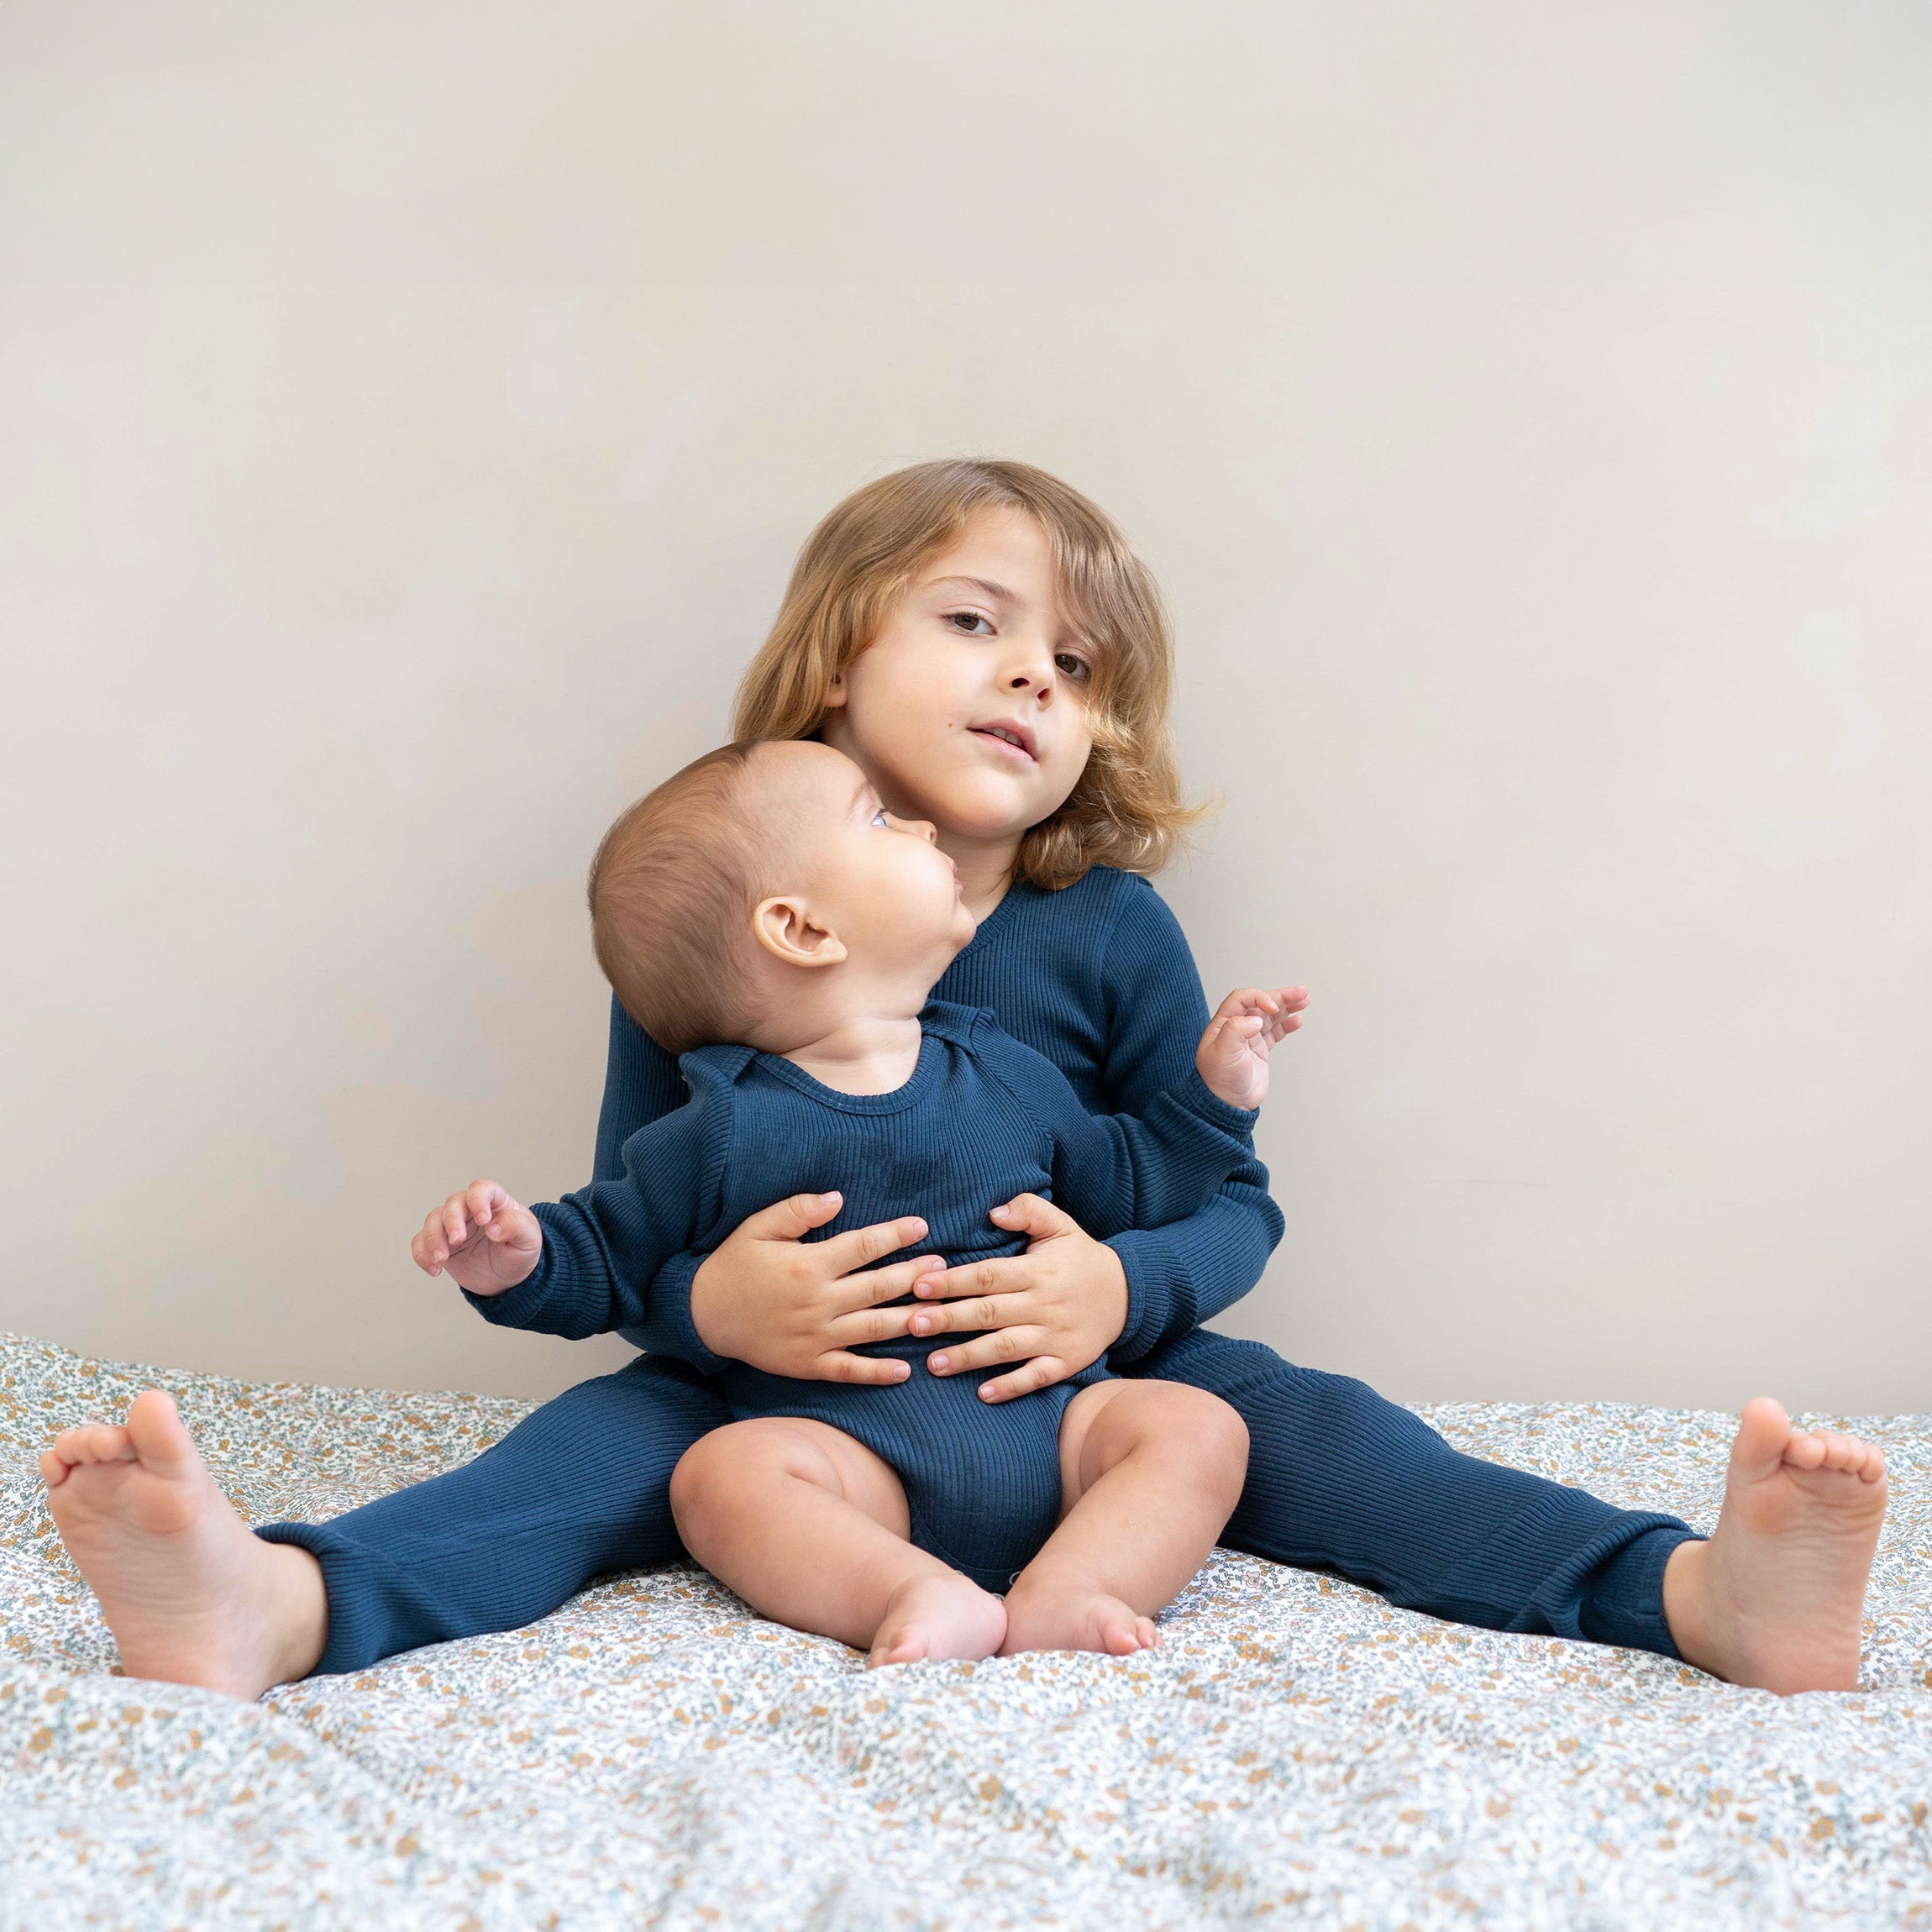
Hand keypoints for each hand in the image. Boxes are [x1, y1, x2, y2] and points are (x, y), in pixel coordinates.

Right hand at [411, 1180, 542, 1297]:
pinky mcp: (440, 1244)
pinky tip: (434, 1269)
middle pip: (453, 1204)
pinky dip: (422, 1254)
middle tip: (457, 1240)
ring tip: (441, 1260)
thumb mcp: (528, 1239)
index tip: (483, 1220)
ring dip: (432, 1239)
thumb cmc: (520, 1252)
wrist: (507, 1279)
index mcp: (495, 1203)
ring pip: (433, 1220)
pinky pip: (421, 1242)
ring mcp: (453, 1226)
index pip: (481, 1189)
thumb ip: (515, 1227)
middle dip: (452, 1221)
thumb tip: (494, 1228)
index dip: (479, 1200)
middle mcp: (470, 1210)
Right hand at [688, 1191, 942, 1384]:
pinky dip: (878, 1372)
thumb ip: (798, 1210)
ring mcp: (815, 1337)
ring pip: (873, 1328)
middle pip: (879, 1287)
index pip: (863, 1246)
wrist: (702, 1315)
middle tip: (944, 1269)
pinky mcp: (808, 1365)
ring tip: (940, 1311)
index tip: (922, 1226)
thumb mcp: (758, 1227)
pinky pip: (849, 1370)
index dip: (896, 1235)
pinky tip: (906, 1370)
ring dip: (910, 1319)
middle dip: (915, 1276)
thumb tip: (838, 1197)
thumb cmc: (734, 1265)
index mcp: (809, 1265)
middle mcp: (818, 1302)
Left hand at [905, 1193, 1127, 1402]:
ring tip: (933, 1364)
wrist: (1128, 1294)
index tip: (919, 1285)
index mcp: (1036, 1271)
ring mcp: (1054, 1336)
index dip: (952, 1281)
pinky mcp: (1065, 1361)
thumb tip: (994, 1210)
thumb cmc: (1081, 1257)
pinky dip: (1012, 1385)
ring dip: (969, 1356)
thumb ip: (1028, 1210)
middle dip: (949, 1319)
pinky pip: (1037, 1377)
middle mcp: (1043, 1304)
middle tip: (912, 1324)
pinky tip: (984, 1394)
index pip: (987, 1275)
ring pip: (1006, 1348)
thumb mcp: (1060, 1225)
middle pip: (989, 1313)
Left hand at [1196, 984, 1307, 1109]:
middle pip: (1260, 1004)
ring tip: (1304, 999)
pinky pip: (1275, 1032)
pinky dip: (1287, 1025)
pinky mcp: (1260, 1050)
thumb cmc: (1219, 1081)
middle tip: (1301, 992)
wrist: (1228, 1104)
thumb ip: (1236, 1031)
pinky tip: (1297, 1019)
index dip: (1259, 998)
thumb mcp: (1222, 1053)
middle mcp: (1237, 1028)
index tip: (1272, 1008)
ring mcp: (1250, 1039)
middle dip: (1280, 997)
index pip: (1242, 999)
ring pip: (1271, 1016)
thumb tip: (1256, 1020)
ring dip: (1287, 1007)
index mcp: (1223, 1024)